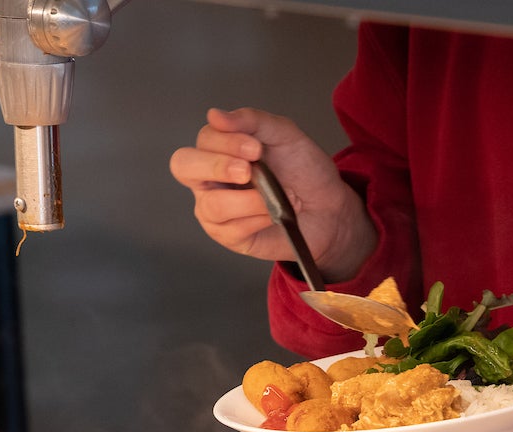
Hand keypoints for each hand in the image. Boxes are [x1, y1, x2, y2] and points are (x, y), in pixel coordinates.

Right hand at [169, 107, 376, 279]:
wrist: (329, 206)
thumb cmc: (304, 170)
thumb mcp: (284, 135)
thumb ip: (251, 120)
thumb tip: (215, 115)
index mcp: (220, 149)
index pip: (204, 140)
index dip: (225, 142)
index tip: (256, 148)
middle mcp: (210, 178)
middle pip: (183, 166)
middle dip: (216, 166)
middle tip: (248, 171)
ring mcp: (216, 209)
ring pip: (211, 204)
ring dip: (248, 200)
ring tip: (275, 198)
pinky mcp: (229, 236)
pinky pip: (231, 229)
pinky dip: (257, 219)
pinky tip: (273, 215)